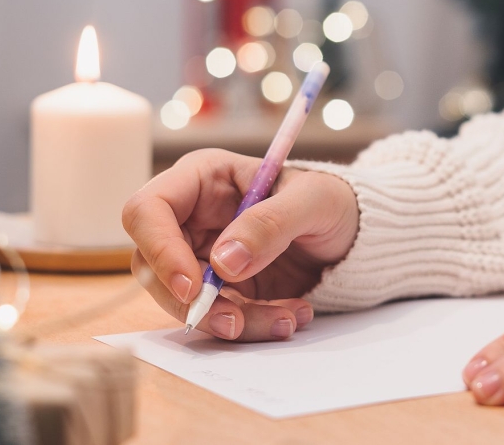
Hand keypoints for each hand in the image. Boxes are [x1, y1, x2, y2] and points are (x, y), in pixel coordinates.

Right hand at [122, 149, 358, 341]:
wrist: (356, 232)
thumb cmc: (332, 199)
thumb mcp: (314, 200)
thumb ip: (271, 223)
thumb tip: (223, 263)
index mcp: (202, 178)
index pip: (147, 211)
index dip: (160, 250)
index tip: (193, 287)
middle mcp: (192, 218)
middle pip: (154, 266)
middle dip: (193, 302)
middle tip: (237, 323)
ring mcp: (203, 255)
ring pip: (186, 300)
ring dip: (231, 320)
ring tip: (285, 320)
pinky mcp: (223, 289)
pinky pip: (219, 316)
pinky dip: (252, 326)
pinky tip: (290, 317)